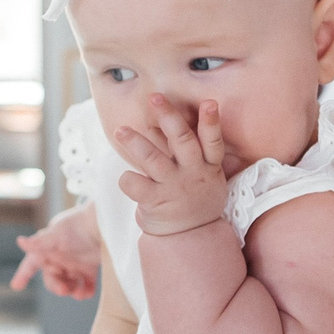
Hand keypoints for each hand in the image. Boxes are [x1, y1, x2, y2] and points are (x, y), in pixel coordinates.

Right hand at [12, 203, 101, 297]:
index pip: (30, 264)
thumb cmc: (76, 225)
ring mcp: (74, 264)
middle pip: (52, 280)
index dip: (22, 275)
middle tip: (64, 290)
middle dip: (57, 287)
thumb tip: (20, 241)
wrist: (102, 223)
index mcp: (47, 251)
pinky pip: (86, 285)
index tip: (16, 286)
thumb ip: (39, 242)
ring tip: (78, 293)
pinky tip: (87, 293)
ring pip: (68, 285)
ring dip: (71, 291)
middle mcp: (58, 259)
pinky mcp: (89, 268)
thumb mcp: (56, 235)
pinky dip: (86, 291)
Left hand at [112, 96, 229, 238]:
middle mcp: (193, 173)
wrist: (191, 236)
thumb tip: (166, 116)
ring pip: (153, 160)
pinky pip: (135, 184)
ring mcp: (174, 188)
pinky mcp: (156, 202)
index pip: (212, 142)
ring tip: (120, 131)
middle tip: (154, 97)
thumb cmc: (194, 196)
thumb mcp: (203, 174)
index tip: (210, 103)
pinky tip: (126, 179)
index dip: (211, 123)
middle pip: (182, 141)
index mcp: (208, 166)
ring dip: (136, 143)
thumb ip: (187, 149)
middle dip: (168, 118)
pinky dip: (127, 178)